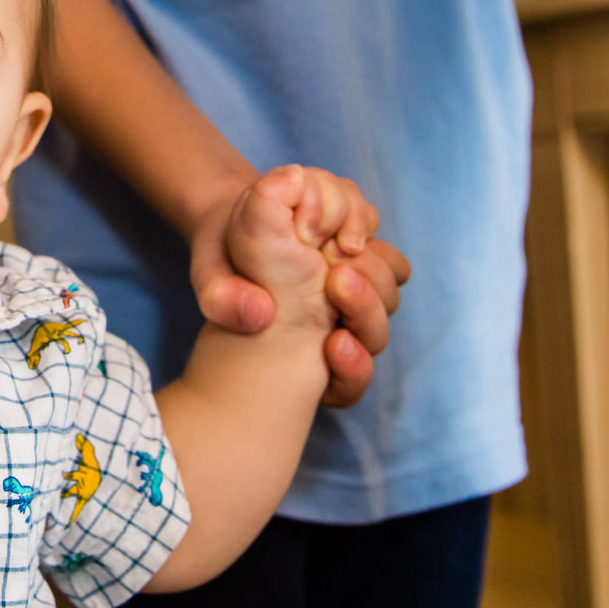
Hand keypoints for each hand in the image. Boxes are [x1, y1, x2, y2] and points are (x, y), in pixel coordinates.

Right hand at [190, 165, 410, 405]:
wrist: (240, 219)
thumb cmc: (223, 257)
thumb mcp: (212, 276)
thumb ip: (222, 299)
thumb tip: (259, 315)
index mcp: (306, 360)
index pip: (346, 388)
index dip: (352, 371)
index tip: (335, 342)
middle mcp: (337, 336)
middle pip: (374, 339)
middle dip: (363, 309)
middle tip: (337, 278)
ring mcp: (358, 302)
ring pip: (388, 302)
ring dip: (371, 278)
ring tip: (339, 249)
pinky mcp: (370, 266)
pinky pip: (396, 268)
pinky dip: (379, 254)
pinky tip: (346, 237)